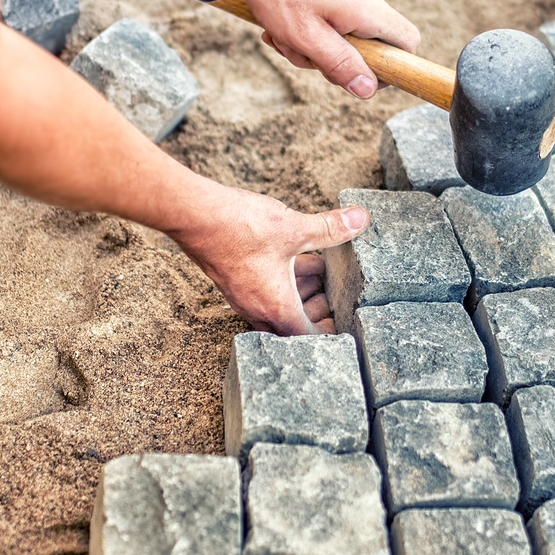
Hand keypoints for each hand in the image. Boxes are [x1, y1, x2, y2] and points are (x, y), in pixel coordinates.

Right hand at [173, 183, 369, 334]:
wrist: (194, 216)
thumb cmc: (240, 228)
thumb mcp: (295, 228)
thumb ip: (330, 228)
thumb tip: (361, 220)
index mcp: (276, 307)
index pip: (306, 338)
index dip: (326, 335)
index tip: (338, 322)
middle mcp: (256, 309)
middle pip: (290, 326)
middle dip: (312, 311)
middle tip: (330, 292)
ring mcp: (241, 296)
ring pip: (273, 307)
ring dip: (295, 293)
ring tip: (313, 266)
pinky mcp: (231, 281)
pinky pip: (259, 293)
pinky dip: (278, 282)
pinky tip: (286, 257)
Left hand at [219, 0, 420, 99]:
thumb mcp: (307, 39)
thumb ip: (341, 65)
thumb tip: (368, 89)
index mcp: (368, 9)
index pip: (407, 43)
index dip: (391, 68)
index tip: (359, 76)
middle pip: (372, 47)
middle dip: (338, 61)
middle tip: (307, 55)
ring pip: (347, 38)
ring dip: (315, 49)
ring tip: (286, 38)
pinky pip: (333, 24)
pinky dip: (309, 34)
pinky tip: (283, 29)